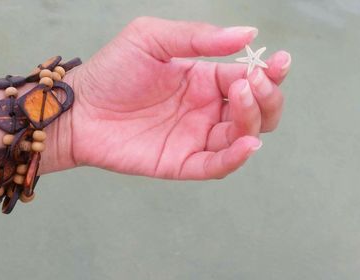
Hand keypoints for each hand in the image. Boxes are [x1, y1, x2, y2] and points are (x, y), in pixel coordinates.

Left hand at [63, 17, 290, 179]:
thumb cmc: (112, 71)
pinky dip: (236, 158)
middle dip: (267, 96)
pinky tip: (247, 143)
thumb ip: (199, 37)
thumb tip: (249, 34)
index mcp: (205, 80)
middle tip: (252, 82)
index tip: (279, 62)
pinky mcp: (183, 162)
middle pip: (257, 110)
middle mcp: (207, 109)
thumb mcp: (153, 38)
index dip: (270, 73)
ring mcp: (196, 137)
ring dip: (253, 118)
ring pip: (244, 135)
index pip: (250, 78)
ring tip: (241, 95)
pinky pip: (217, 165)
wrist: (79, 109)